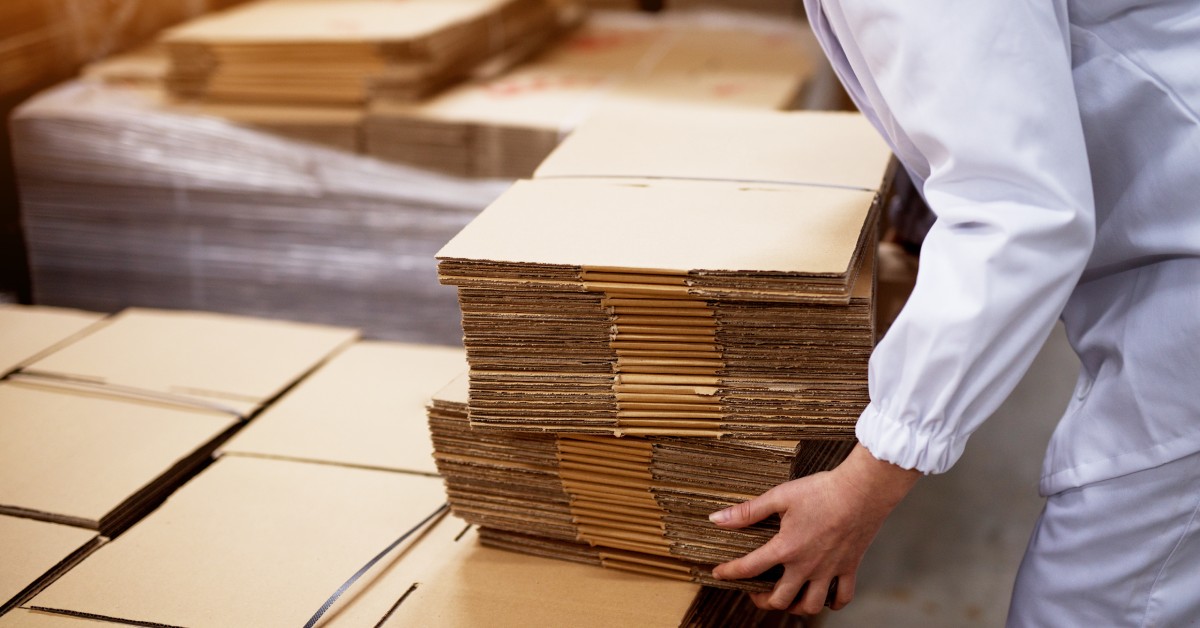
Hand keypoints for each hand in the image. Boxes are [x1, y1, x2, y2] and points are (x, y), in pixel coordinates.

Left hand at [709, 444, 919, 614]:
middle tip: (756, 592)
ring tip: (788, 598)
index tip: (719, 573)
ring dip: (796, 607)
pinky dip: (832, 603)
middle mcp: (807, 566)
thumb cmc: (821, 490)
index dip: (729, 572)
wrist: (863, 490)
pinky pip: (842, 597)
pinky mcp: (849, 567)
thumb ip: (748, 511)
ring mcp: (829, 570)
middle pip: (780, 600)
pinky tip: (824, 597)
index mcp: (786, 548)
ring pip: (811, 606)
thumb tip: (717, 518)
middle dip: (763, 601)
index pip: (749, 568)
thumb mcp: (780, 496)